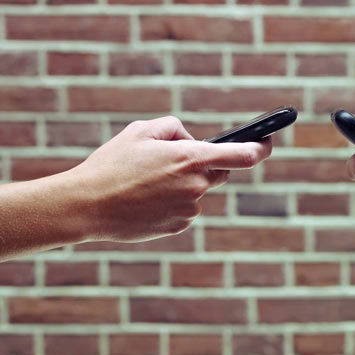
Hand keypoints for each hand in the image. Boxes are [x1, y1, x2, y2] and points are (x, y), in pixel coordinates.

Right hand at [64, 116, 271, 241]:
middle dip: (203, 164)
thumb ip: (175, 128)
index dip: (261, 147)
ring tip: (144, 183)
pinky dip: (170, 202)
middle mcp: (196, 185)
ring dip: (181, 184)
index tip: (267, 142)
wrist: (87, 206)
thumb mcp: (141, 130)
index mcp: (192, 158)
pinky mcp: (178, 226)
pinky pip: (183, 209)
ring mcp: (189, 209)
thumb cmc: (112, 164)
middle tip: (172, 162)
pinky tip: (144, 200)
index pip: (243, 155)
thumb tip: (193, 141)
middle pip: (217, 173)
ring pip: (196, 191)